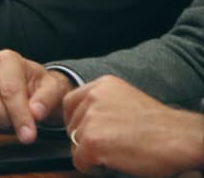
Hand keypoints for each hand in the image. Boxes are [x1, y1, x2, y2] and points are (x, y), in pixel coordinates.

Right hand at [0, 49, 72, 142]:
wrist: (28, 90)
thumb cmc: (38, 88)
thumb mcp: (53, 89)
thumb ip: (46, 99)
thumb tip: (35, 113)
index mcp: (6, 60)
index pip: (8, 90)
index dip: (19, 116)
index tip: (29, 135)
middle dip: (1, 119)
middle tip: (14, 124)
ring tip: (0, 123)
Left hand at [64, 75, 203, 175]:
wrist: (181, 138)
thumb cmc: (162, 126)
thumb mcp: (127, 101)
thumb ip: (103, 105)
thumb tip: (85, 120)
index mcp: (102, 85)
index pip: (70, 102)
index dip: (77, 122)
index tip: (85, 133)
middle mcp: (93, 97)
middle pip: (72, 124)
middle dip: (84, 139)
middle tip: (107, 147)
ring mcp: (91, 118)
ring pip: (74, 143)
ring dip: (90, 153)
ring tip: (115, 154)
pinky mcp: (91, 140)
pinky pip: (79, 160)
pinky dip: (92, 167)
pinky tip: (112, 163)